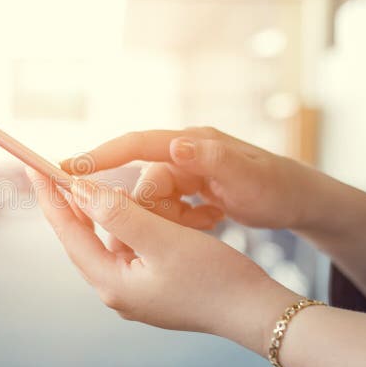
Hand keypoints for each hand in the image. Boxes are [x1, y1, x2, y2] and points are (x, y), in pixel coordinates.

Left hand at [28, 168, 299, 354]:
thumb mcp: (164, 239)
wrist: (255, 312)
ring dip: (101, 212)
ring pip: (105, 241)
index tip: (32, 165)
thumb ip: (119, 213)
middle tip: (53, 170)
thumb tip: (79, 190)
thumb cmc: (214, 277)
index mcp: (111, 282)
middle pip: (81, 238)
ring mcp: (132, 292)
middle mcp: (115, 291)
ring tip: (88, 182)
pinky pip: (126, 248)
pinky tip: (128, 206)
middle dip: (70, 202)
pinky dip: (124, 224)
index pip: (68, 231)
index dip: (49, 196)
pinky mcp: (150, 287)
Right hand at [60, 127, 317, 229]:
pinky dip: (181, 221)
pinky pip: (167, 209)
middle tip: (174, 223)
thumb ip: (210, 160)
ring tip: (206, 222)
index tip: (64, 169)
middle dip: (145, 207)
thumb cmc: (277, 186)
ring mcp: (184, 170)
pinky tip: (210, 222)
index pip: (132, 145)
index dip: (98, 156)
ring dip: (169, 218)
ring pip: (151, 200)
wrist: (301, 199)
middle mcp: (181, 152)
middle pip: (139, 181)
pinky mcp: (188, 188)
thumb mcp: (246, 177)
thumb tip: (174, 144)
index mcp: (188, 143)